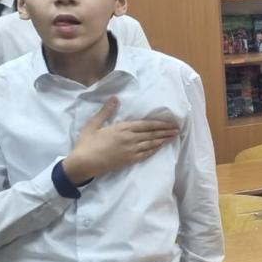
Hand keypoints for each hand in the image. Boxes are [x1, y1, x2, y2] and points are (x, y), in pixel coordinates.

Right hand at [62, 98, 179, 184]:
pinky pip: (146, 154)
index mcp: (122, 128)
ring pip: (151, 144)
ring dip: (164, 140)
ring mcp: (131, 150)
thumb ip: (106, 111)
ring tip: (173, 137)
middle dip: (166, 131)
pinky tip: (161, 147)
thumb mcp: (94, 124)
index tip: (170, 123)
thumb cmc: (87, 143)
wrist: (83, 163)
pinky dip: (155, 150)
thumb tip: (115, 98)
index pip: (146, 125)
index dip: (160, 124)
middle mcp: (130, 139)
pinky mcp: (129, 160)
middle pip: (152, 134)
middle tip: (177, 130)